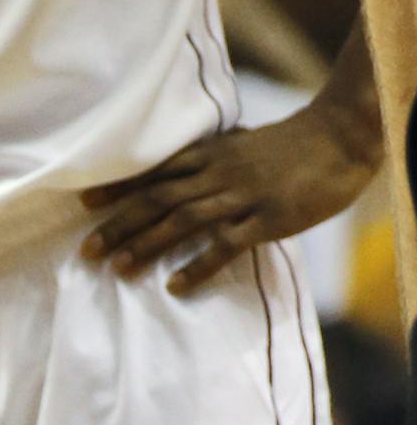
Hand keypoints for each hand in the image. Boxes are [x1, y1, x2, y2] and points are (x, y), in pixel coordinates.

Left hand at [80, 102, 377, 295]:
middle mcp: (220, 173)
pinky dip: (198, 266)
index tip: (83, 203)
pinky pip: (227, 245)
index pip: (155, 170)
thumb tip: (176, 170)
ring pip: (185, 220)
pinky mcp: (269, 218)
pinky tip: (174, 286)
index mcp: (212, 154)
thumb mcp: (241, 143)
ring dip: (148, 245)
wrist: (341, 138)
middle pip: (159, 198)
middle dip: (120, 224)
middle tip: (86, 251)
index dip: (118, 187)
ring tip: (118, 268)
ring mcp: (244, 195)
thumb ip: (208, 157)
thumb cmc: (289, 145)